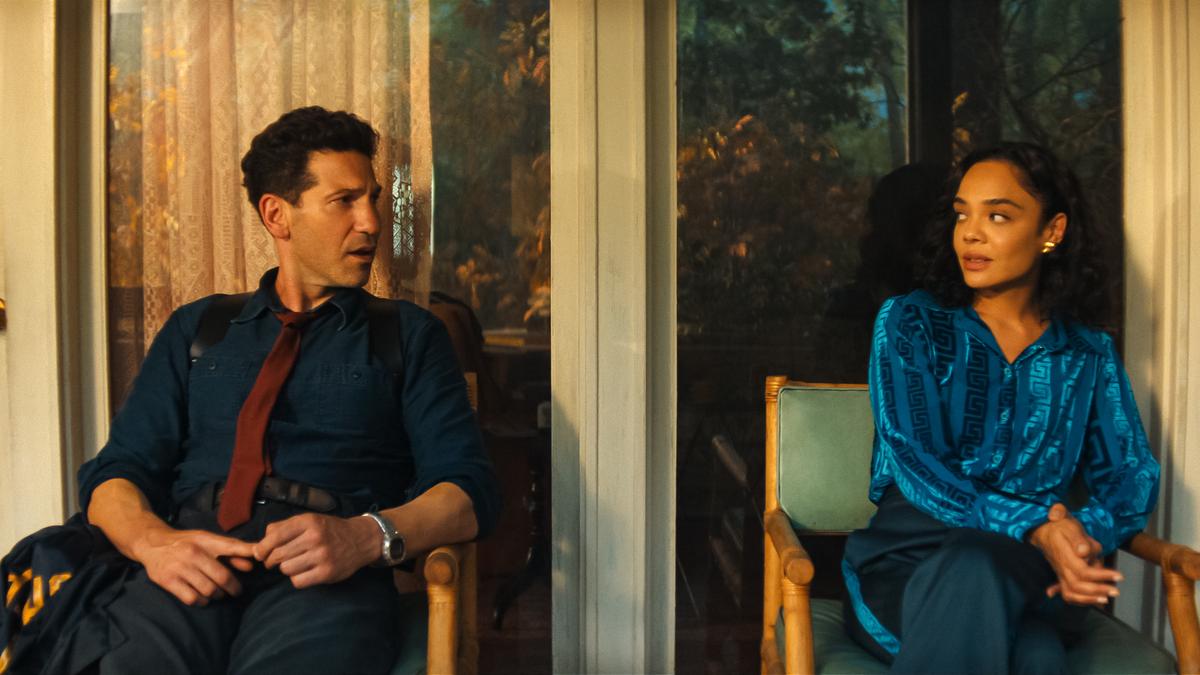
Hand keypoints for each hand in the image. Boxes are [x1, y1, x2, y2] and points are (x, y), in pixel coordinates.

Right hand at [133, 528, 255, 605]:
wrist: (152, 543)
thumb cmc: (186, 543)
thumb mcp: (207, 541)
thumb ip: (230, 552)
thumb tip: (251, 565)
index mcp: (205, 541)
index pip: (231, 546)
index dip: (247, 553)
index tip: (260, 560)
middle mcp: (193, 553)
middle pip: (221, 576)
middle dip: (233, 587)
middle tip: (236, 591)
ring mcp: (179, 568)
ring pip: (208, 590)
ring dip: (217, 595)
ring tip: (218, 593)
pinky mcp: (168, 581)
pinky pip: (192, 598)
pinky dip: (202, 601)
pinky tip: (203, 598)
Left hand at [252, 513, 379, 587]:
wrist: (360, 540)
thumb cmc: (330, 530)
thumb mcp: (309, 520)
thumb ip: (284, 527)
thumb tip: (260, 544)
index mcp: (308, 522)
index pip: (275, 536)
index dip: (262, 548)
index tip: (259, 554)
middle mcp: (315, 537)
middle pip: (278, 555)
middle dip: (271, 561)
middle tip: (272, 562)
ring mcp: (322, 556)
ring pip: (286, 569)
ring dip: (286, 569)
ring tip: (294, 564)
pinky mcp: (327, 573)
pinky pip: (298, 582)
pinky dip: (297, 579)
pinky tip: (304, 572)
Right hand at [1030, 503, 1121, 605]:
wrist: (1043, 530)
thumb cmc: (1060, 526)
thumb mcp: (1069, 525)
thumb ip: (1078, 538)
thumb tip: (1084, 552)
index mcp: (1065, 556)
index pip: (1083, 572)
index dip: (1102, 576)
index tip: (1118, 575)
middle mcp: (1062, 568)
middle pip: (1078, 586)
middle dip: (1098, 591)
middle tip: (1115, 591)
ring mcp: (1061, 574)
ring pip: (1071, 593)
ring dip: (1088, 599)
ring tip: (1105, 599)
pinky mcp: (1062, 576)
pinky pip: (1068, 593)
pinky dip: (1080, 600)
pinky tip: (1093, 602)